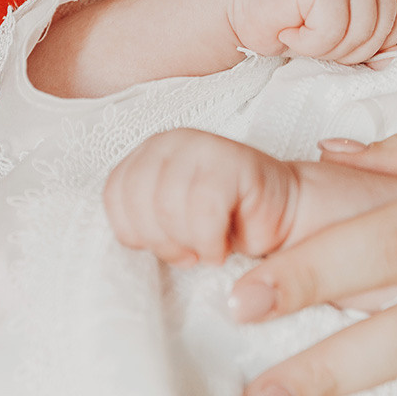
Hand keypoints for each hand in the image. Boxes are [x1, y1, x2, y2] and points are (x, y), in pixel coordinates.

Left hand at [104, 127, 298, 265]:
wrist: (281, 217)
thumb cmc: (221, 228)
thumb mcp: (170, 229)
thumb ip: (143, 227)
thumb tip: (119, 248)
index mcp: (146, 154)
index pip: (114, 195)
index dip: (136, 234)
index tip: (164, 248)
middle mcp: (170, 141)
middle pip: (139, 203)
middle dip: (163, 242)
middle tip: (189, 254)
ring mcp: (203, 145)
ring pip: (168, 206)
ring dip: (189, 244)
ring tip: (208, 248)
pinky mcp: (236, 160)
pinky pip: (204, 208)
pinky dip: (211, 241)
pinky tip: (223, 246)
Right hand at [228, 0, 396, 63]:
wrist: (236, 9)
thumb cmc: (286, 22)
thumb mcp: (339, 33)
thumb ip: (369, 39)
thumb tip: (394, 59)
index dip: (376, 41)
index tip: (341, 43)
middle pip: (384, 28)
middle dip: (349, 50)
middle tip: (315, 41)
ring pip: (362, 33)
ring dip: (326, 48)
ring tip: (301, 34)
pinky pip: (333, 32)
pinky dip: (307, 43)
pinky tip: (289, 29)